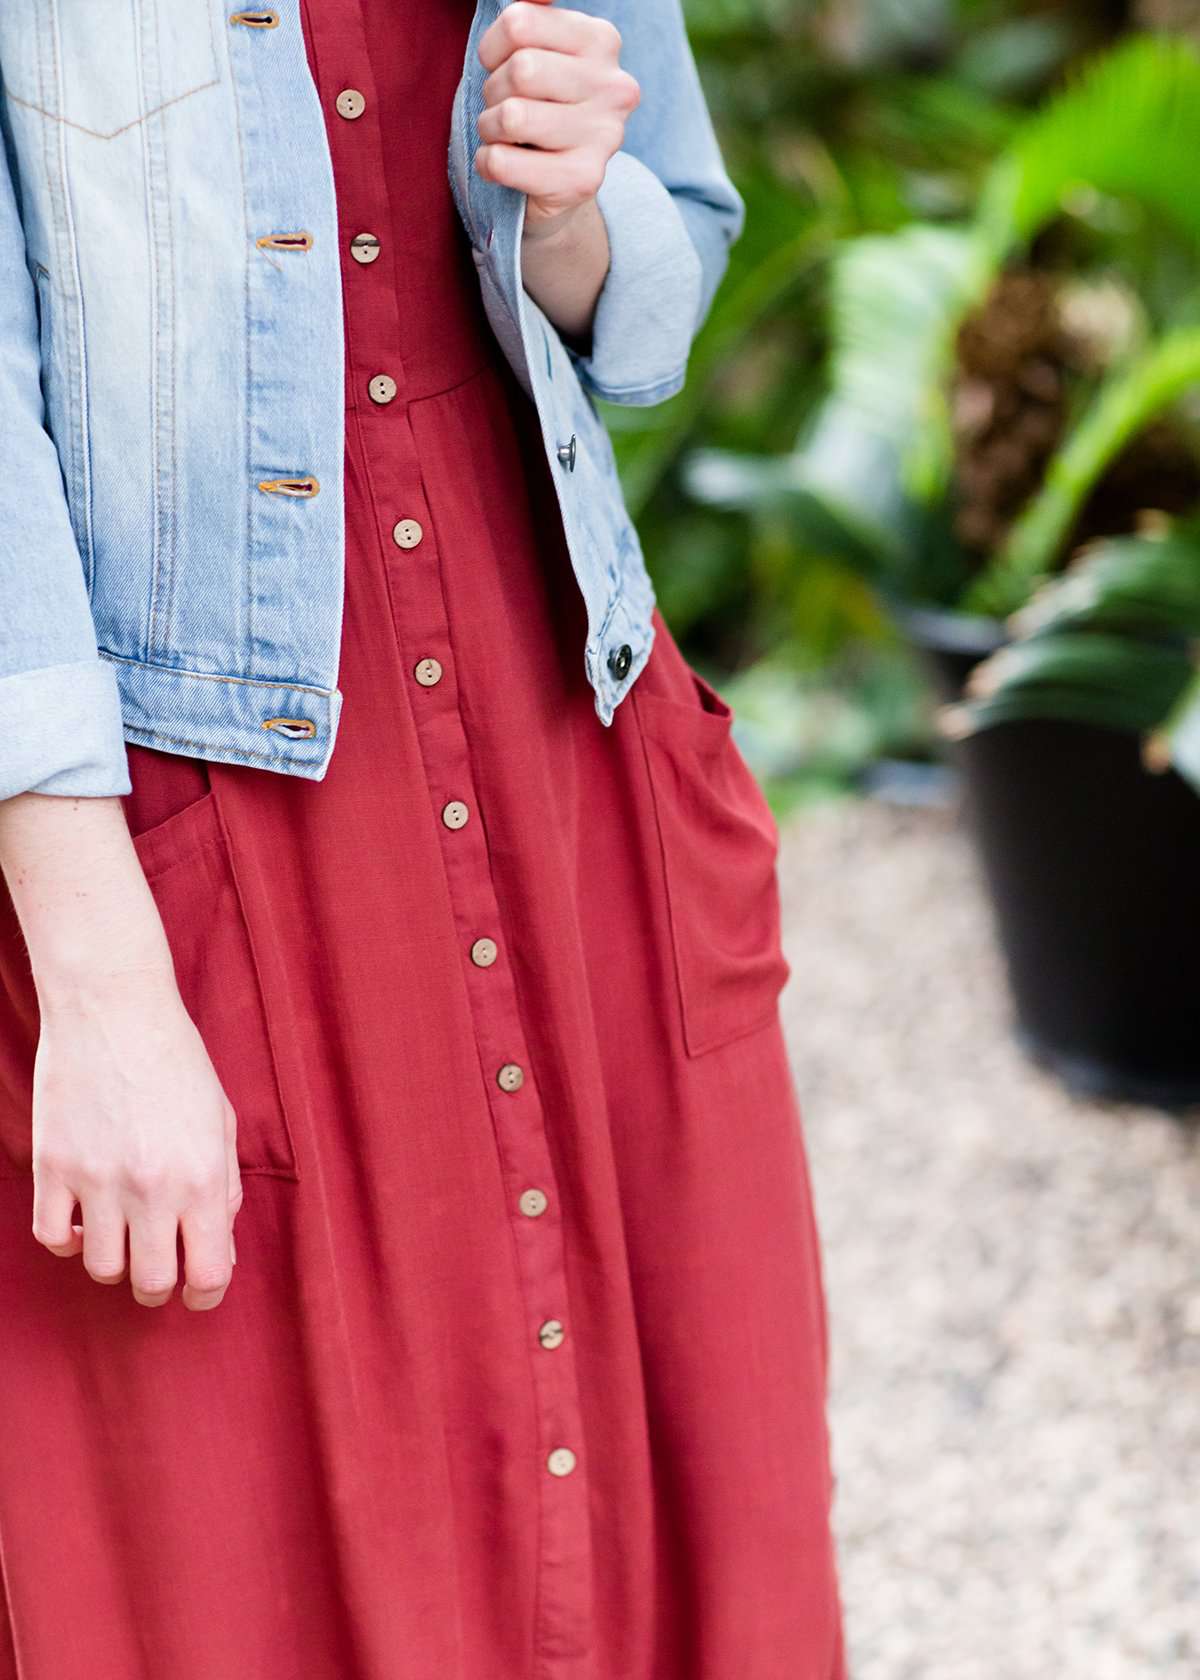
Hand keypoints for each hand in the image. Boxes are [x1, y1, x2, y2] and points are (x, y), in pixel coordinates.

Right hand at [31, 964, 241, 1311]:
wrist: (114, 1009)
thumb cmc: (176, 1061)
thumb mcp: (220, 1121)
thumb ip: (223, 1187)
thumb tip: (219, 1243)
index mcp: (203, 1177)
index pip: (209, 1273)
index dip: (207, 1292)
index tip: (200, 1288)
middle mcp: (151, 1189)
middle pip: (152, 1283)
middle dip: (160, 1285)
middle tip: (161, 1266)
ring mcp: (97, 1181)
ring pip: (101, 1268)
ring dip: (115, 1260)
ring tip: (122, 1234)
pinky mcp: (52, 1167)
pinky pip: (52, 1238)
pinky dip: (67, 1239)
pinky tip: (81, 1218)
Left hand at [474, 0, 639, 237]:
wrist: (560, 184)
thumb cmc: (538, 105)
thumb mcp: (537, 51)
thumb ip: (533, 17)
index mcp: (601, 40)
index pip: (519, 22)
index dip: (492, 49)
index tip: (500, 67)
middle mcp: (613, 86)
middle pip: (521, 70)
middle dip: (493, 91)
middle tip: (502, 107)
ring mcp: (605, 136)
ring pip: (512, 116)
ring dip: (489, 129)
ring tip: (504, 136)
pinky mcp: (584, 180)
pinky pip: (504, 162)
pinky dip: (488, 163)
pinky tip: (501, 163)